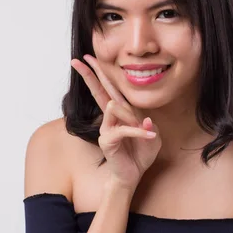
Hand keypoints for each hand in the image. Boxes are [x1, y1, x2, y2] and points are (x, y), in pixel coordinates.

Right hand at [70, 55, 161, 190]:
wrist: (133, 175)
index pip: (110, 88)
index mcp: (121, 112)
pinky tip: (149, 135)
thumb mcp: (153, 136)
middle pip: (100, 90)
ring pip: (115, 107)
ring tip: (145, 130)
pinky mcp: (107, 139)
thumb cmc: (141, 154)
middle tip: (79, 60)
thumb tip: (144, 119)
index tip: (88, 57)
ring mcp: (106, 128)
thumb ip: (149, 126)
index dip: (100, 72)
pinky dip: (139, 132)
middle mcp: (110, 117)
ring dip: (133, 117)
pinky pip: (124, 129)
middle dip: (91, 74)